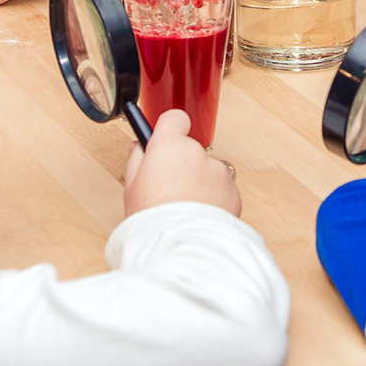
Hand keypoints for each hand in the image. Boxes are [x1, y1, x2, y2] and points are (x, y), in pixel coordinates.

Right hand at [124, 109, 241, 216]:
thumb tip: (140, 147)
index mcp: (170, 146)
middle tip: (168, 189)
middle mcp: (198, 153)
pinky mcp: (233, 192)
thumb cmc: (154, 218)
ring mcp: (218, 172)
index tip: (165, 140)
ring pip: (207, 172)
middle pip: (190, 150)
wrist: (183, 246)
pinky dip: (213, 200)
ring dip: (199, 184)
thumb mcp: (132, 187)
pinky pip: (221, 190)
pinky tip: (199, 217)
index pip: (175, 118)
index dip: (170, 129)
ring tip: (184, 209)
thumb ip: (137, 160)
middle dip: (182, 164)